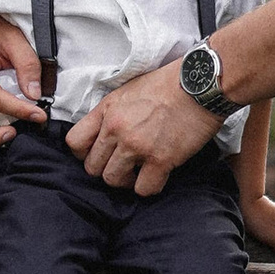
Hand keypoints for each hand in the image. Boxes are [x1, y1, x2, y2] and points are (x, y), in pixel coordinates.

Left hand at [67, 61, 211, 195]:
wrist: (200, 84)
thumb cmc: (168, 84)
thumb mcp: (128, 90)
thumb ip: (110, 113)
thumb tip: (102, 134)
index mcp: (107, 110)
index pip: (74, 143)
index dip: (84, 153)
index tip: (100, 153)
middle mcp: (117, 129)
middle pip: (92, 168)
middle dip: (107, 169)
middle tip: (124, 164)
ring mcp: (137, 146)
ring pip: (113, 181)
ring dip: (126, 180)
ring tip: (140, 170)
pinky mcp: (160, 160)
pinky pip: (144, 189)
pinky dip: (150, 186)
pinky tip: (157, 174)